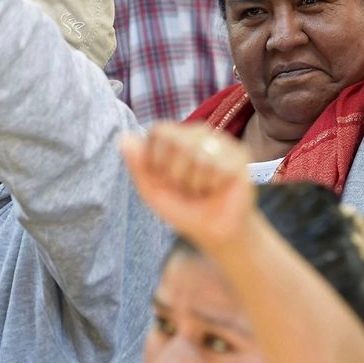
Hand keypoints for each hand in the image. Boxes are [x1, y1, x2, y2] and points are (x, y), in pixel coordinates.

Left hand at [122, 123, 255, 252]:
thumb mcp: (152, 191)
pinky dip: (213, 186)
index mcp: (175, 136)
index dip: (157, 160)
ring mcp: (221, 142)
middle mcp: (199, 133)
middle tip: (186, 186)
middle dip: (176, 173)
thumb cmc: (182, 208)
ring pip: (199, 155)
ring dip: (196, 182)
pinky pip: (219, 167)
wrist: (213, 230)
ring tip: (202, 189)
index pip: (159, 131)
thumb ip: (138, 165)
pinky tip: (217, 189)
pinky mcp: (240, 156)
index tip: (164, 178)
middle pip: (178, 141)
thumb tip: (123, 137)